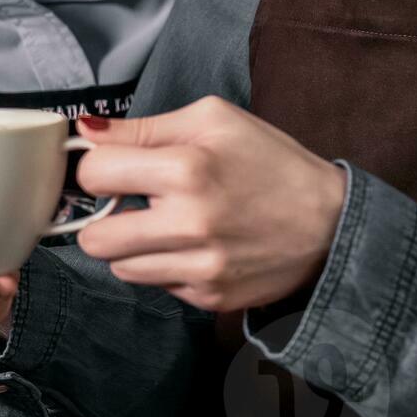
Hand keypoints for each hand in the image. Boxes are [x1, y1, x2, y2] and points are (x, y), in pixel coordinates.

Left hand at [70, 97, 347, 312]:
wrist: (331, 223)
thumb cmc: (273, 162)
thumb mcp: (215, 120)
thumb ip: (145, 127)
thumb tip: (85, 130)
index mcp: (186, 169)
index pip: (92, 176)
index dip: (99, 168)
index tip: (116, 169)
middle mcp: (188, 224)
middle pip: (92, 238)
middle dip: (104, 219)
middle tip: (132, 204)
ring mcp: (199, 267)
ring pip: (119, 268)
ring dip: (133, 247)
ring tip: (167, 224)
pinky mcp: (208, 296)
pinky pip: (157, 285)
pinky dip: (166, 266)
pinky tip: (195, 246)